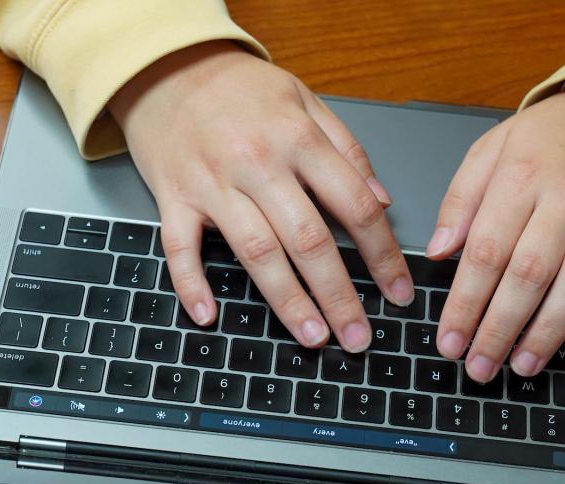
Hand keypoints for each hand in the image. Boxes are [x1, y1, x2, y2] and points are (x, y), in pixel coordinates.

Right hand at [109, 41, 413, 351]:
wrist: (166, 65)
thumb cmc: (239, 87)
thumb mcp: (304, 100)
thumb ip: (347, 150)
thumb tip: (382, 202)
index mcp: (298, 139)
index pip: (354, 206)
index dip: (382, 255)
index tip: (398, 292)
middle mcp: (258, 163)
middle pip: (308, 240)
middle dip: (339, 295)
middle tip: (358, 337)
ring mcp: (212, 183)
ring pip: (256, 252)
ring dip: (287, 300)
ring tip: (314, 336)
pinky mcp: (173, 197)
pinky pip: (180, 248)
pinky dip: (192, 285)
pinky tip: (209, 316)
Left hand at [429, 77, 564, 380]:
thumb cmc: (552, 135)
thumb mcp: (492, 149)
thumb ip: (461, 200)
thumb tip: (437, 250)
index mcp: (522, 178)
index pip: (485, 251)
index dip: (465, 302)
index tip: (449, 340)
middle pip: (529, 274)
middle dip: (499, 327)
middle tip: (478, 367)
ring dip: (550, 331)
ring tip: (523, 365)